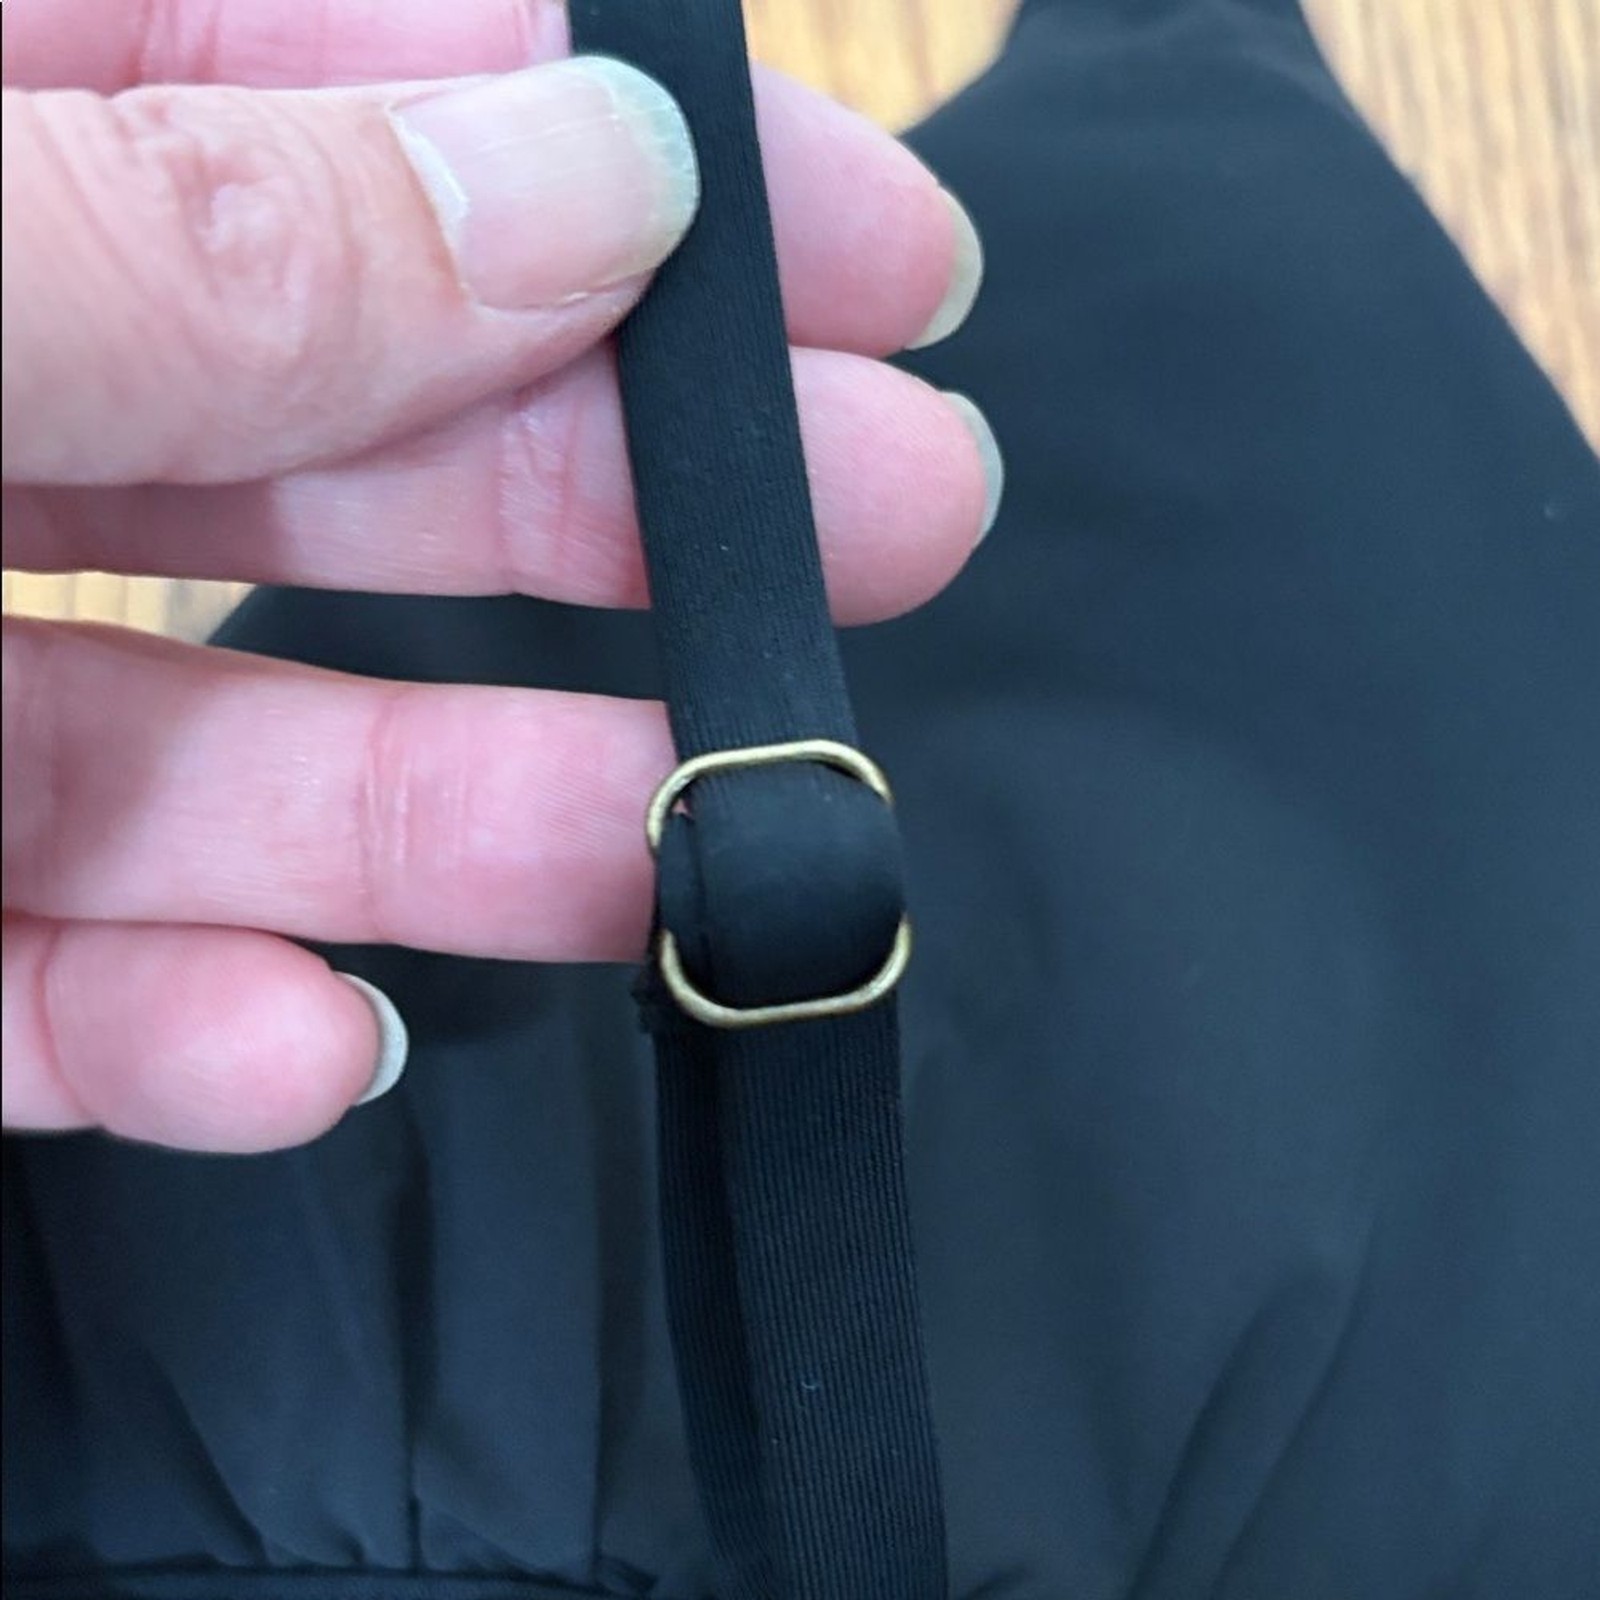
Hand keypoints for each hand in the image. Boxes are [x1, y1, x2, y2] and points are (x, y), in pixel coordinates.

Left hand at [0, 0, 999, 1151]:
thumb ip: (206, 242)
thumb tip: (589, 184)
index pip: (313, 83)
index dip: (608, 152)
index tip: (863, 257)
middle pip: (320, 428)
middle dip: (617, 487)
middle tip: (902, 511)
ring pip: (190, 744)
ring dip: (447, 810)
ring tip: (683, 849)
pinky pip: (19, 977)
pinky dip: (171, 1028)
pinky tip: (305, 1046)